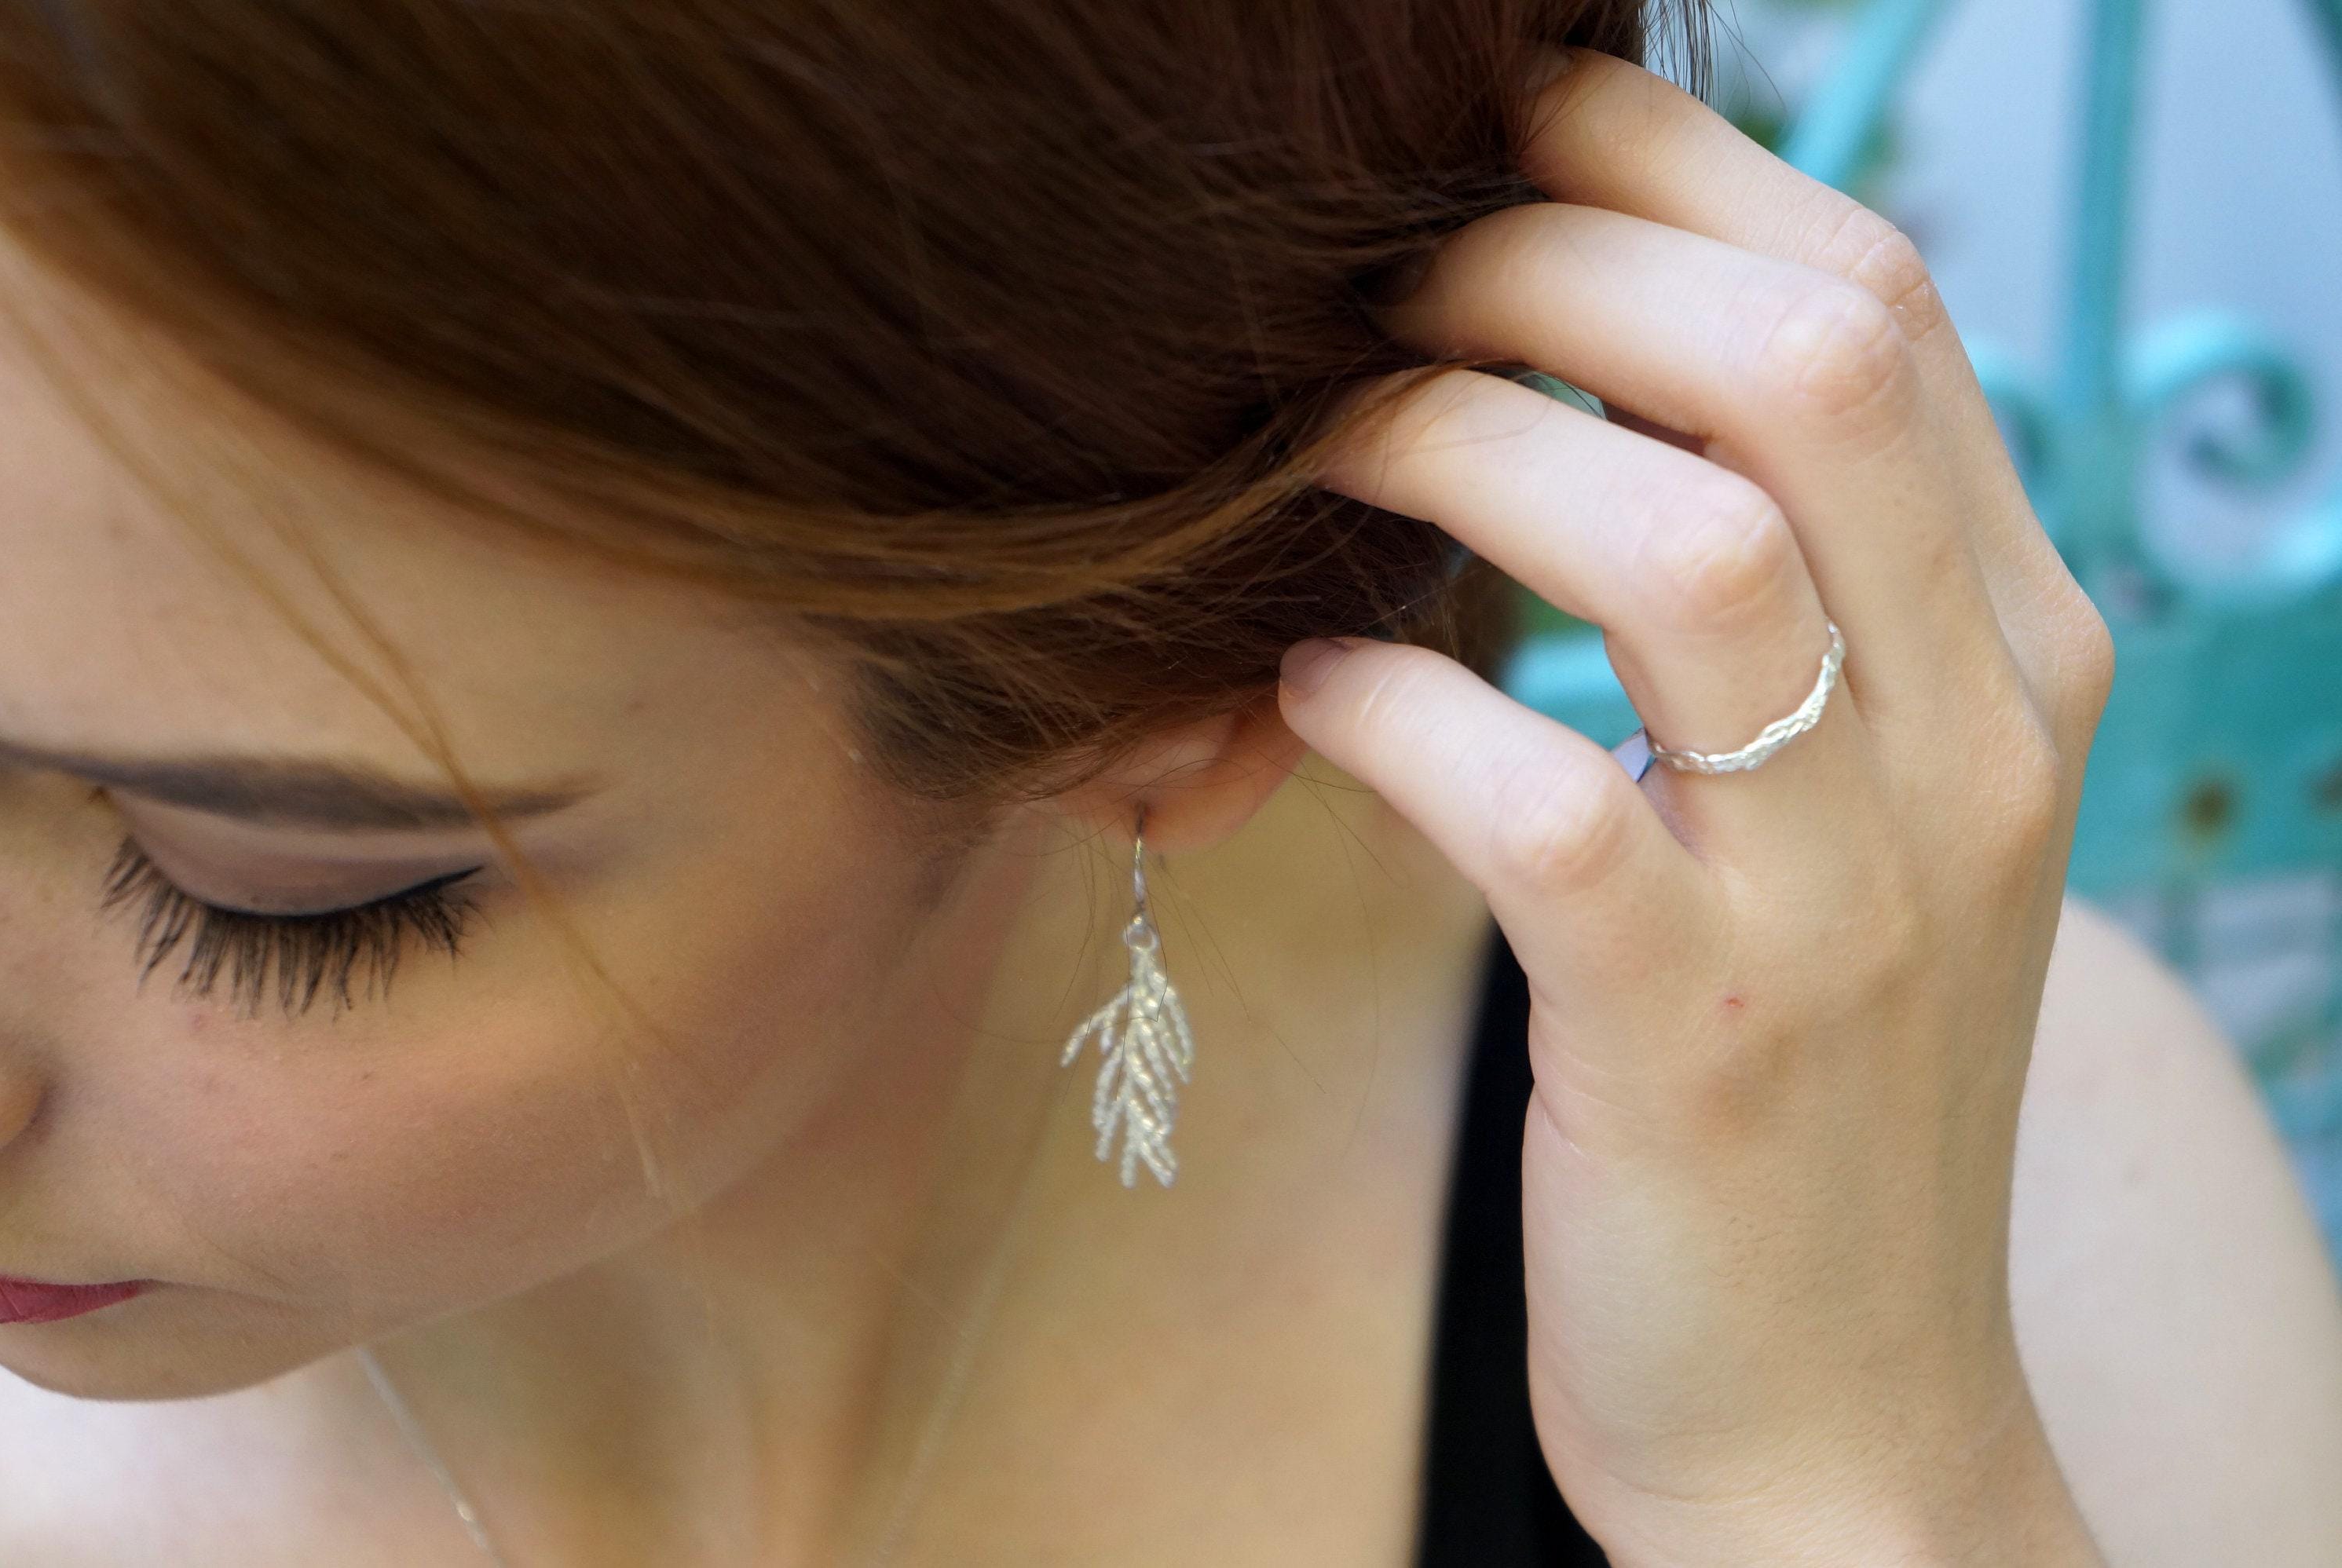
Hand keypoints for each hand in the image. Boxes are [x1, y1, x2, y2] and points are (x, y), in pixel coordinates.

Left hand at [1278, 49, 2115, 1567]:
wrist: (1842, 1416)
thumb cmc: (1808, 1076)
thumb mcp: (1856, 812)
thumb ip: (1785, 601)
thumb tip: (1572, 385)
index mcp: (2018, 654)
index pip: (1882, 307)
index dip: (1676, 170)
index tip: (1508, 124)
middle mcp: (1973, 741)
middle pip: (1807, 365)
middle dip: (1560, 261)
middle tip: (1385, 281)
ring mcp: (1849, 894)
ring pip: (1681, 548)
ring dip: (1458, 452)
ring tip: (1329, 457)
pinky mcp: (1697, 1033)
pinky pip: (1533, 796)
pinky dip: (1389, 711)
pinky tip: (1304, 699)